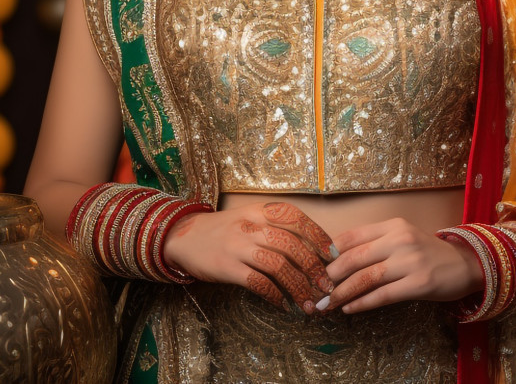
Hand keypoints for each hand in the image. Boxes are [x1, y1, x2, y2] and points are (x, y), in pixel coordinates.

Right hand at [162, 201, 336, 312]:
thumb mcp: (251, 217)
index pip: (297, 219)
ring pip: (278, 265)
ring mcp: (238, 246)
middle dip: (314, 268)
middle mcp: (251, 225)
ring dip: (298, 286)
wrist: (182, 236)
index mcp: (261, 210)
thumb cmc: (225, 229)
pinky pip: (257, 282)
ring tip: (309, 302)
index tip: (332, 255)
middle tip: (326, 286)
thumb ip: (277, 227)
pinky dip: (274, 295)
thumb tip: (313, 249)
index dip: (319, 237)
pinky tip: (283, 305)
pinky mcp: (226, 267)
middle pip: (292, 245)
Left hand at [321, 217, 483, 313]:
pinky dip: (362, 303)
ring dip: (342, 294)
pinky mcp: (419, 283)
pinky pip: (382, 295)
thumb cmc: (427, 253)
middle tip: (316, 290)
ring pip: (366, 278)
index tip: (313, 267)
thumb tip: (335, 259)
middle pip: (355, 258)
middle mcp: (401, 239)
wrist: (466, 263)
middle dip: (330, 277)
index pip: (352, 236)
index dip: (328, 253)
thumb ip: (375, 244)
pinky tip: (350, 309)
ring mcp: (411, 261)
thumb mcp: (402, 238)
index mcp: (394, 225)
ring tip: (327, 304)